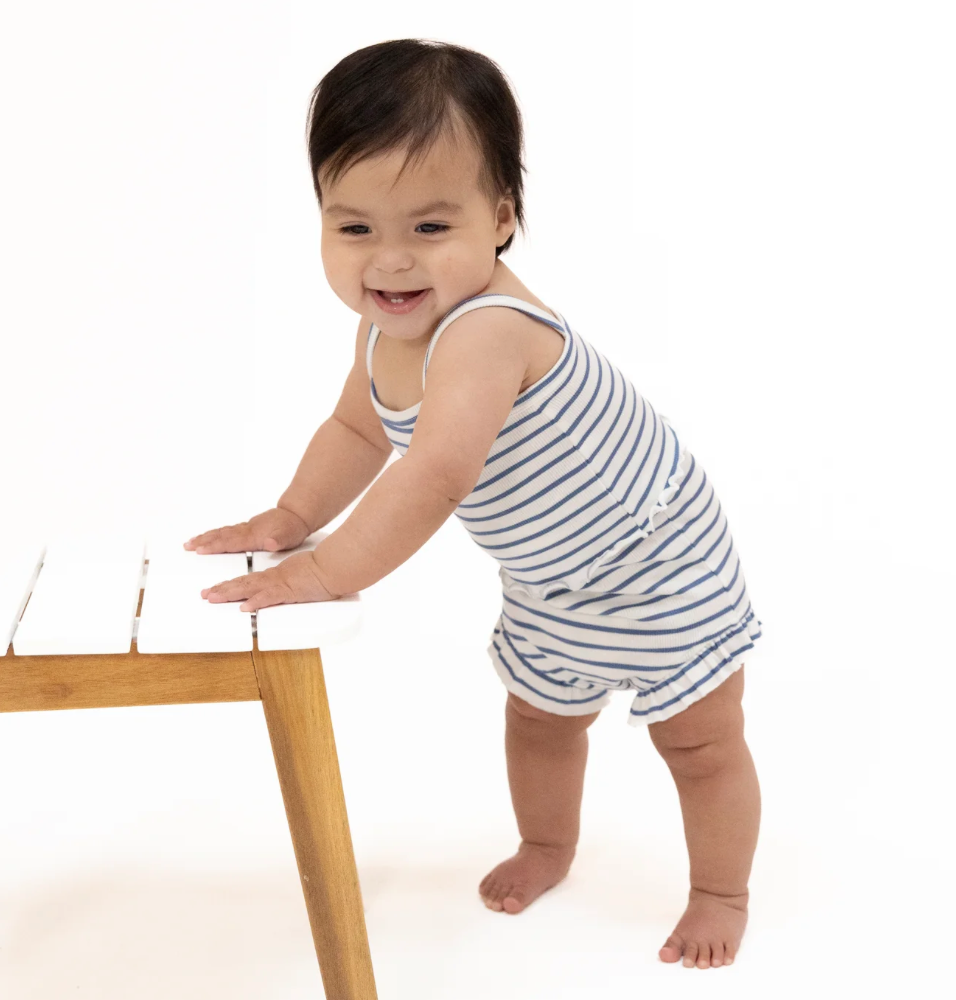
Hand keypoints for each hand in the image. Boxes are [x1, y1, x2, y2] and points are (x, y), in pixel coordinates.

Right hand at [184, 507, 310, 553]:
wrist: (297, 514)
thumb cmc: (293, 528)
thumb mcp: (289, 536)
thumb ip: (279, 540)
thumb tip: (270, 542)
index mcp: (254, 535)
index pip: (231, 541)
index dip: (215, 546)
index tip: (200, 549)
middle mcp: (247, 530)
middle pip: (221, 535)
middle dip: (203, 541)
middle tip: (187, 546)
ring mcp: (246, 528)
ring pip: (222, 532)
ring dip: (206, 537)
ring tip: (191, 542)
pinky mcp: (248, 528)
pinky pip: (227, 531)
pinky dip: (215, 534)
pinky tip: (210, 537)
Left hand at [200, 550, 342, 610]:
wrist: (335, 565)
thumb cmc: (324, 570)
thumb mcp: (304, 576)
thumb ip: (294, 584)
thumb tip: (290, 589)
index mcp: (277, 575)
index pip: (250, 580)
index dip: (232, 584)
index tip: (217, 588)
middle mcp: (274, 578)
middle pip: (243, 583)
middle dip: (222, 589)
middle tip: (205, 594)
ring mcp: (281, 584)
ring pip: (249, 588)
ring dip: (229, 593)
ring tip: (212, 598)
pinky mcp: (290, 591)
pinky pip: (270, 597)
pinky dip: (256, 602)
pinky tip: (245, 607)